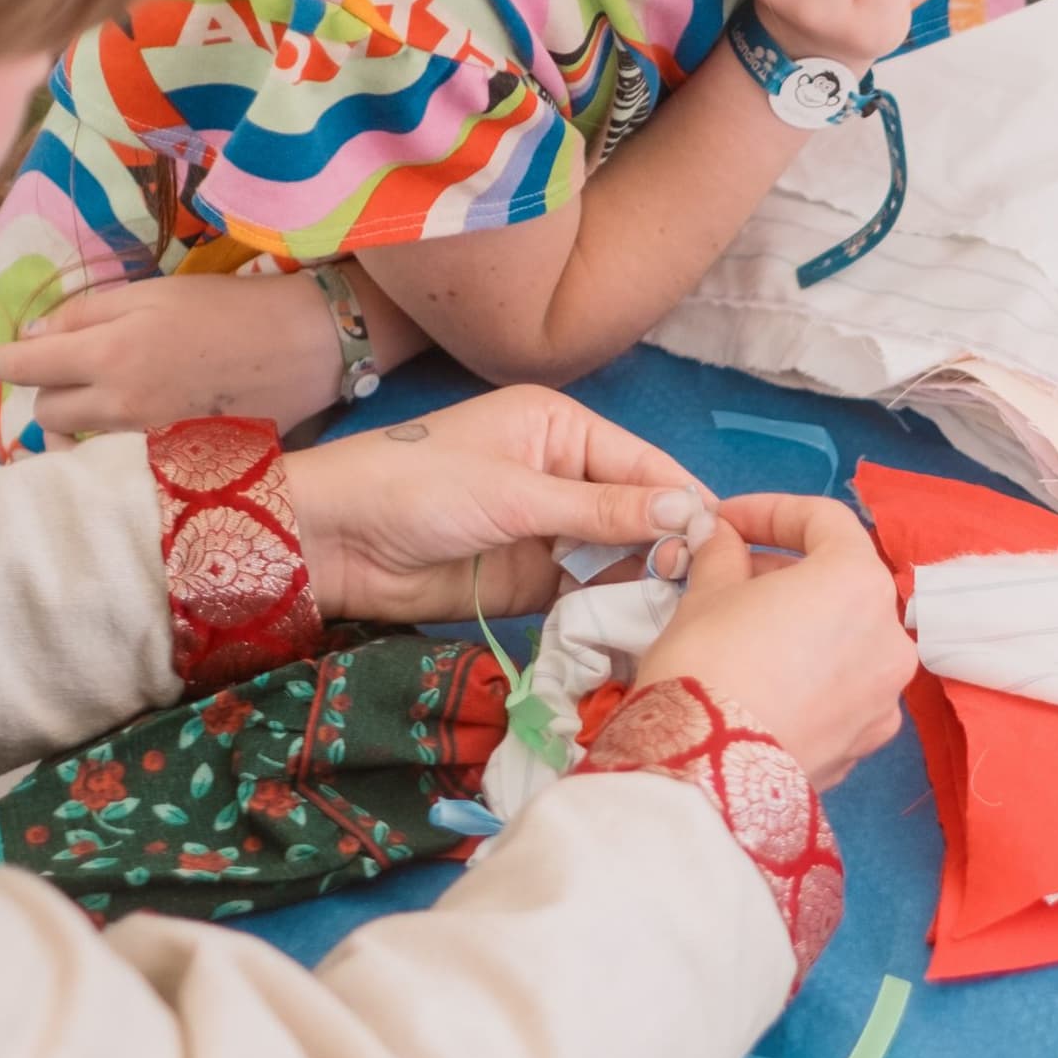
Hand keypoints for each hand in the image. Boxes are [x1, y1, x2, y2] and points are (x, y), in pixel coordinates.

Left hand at [0, 273, 345, 444]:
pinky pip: (121, 459)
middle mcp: (118, 406)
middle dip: (47, 392)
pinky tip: (138, 424)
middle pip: (45, 414)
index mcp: (107, 354)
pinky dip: (116, 444)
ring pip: (81, 443)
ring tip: (101, 400)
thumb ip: (85, 313)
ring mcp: (146, 441)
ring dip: (79, 422)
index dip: (6, 358)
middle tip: (70, 372)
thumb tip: (34, 337)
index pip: (21, 368)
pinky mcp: (174, 461)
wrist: (302, 350)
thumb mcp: (151, 292)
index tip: (13, 354)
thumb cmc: (226, 309)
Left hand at [282, 388, 711, 621]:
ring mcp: (552, 529)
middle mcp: (565, 474)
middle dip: (671, 548)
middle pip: (641, 513)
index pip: (644, 466)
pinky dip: (612, 609)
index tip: (721, 546)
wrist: (335, 541)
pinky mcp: (536, 578)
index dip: (684, 504)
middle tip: (699, 589)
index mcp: (562, 428)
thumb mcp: (514, 493)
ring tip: (677, 614)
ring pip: (622, 557)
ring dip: (646, 584)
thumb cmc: (414, 487)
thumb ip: (600, 510)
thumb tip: (687, 514)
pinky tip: (639, 628)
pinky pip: (590, 592)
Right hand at [632, 492, 914, 787]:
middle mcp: (890, 638)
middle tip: (729, 575)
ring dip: (803, 625)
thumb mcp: (706, 595)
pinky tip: (764, 683)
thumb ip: (724, 555)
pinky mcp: (867, 742)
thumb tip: (722, 537)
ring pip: (846, 640)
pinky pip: (843, 690)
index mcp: (859, 584)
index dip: (771, 511)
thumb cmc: (706, 669)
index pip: (825, 520)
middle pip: (843, 583)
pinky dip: (812, 675)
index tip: (728, 522)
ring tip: (744, 632)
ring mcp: (886, 696)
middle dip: (786, 571)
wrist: (705, 778)